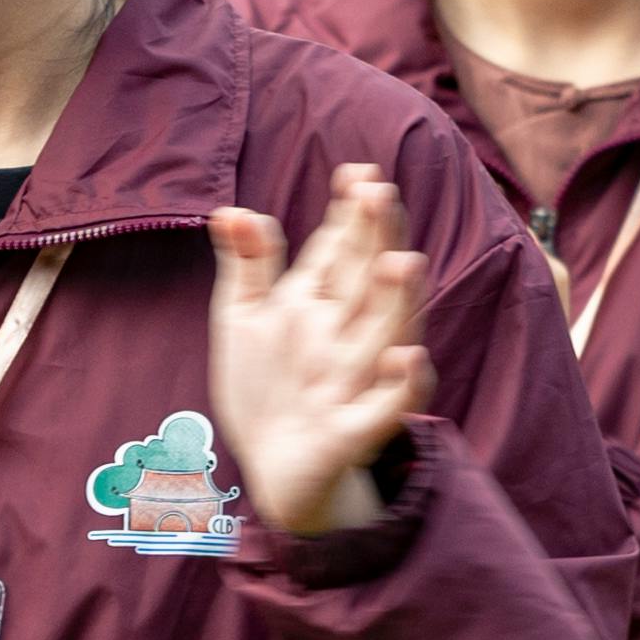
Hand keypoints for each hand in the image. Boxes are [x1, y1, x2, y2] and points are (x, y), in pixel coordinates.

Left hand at [206, 164, 434, 537]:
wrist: (273, 467)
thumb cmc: (264, 385)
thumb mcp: (244, 318)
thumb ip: (247, 263)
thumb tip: (232, 208)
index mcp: (316, 302)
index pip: (338, 249)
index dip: (350, 213)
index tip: (358, 172)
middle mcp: (341, 336)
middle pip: (366, 281)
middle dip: (375, 240)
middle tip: (380, 194)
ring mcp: (352, 381)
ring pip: (383, 335)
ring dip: (396, 302)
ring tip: (401, 260)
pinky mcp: (353, 430)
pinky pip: (386, 408)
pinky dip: (403, 386)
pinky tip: (407, 358)